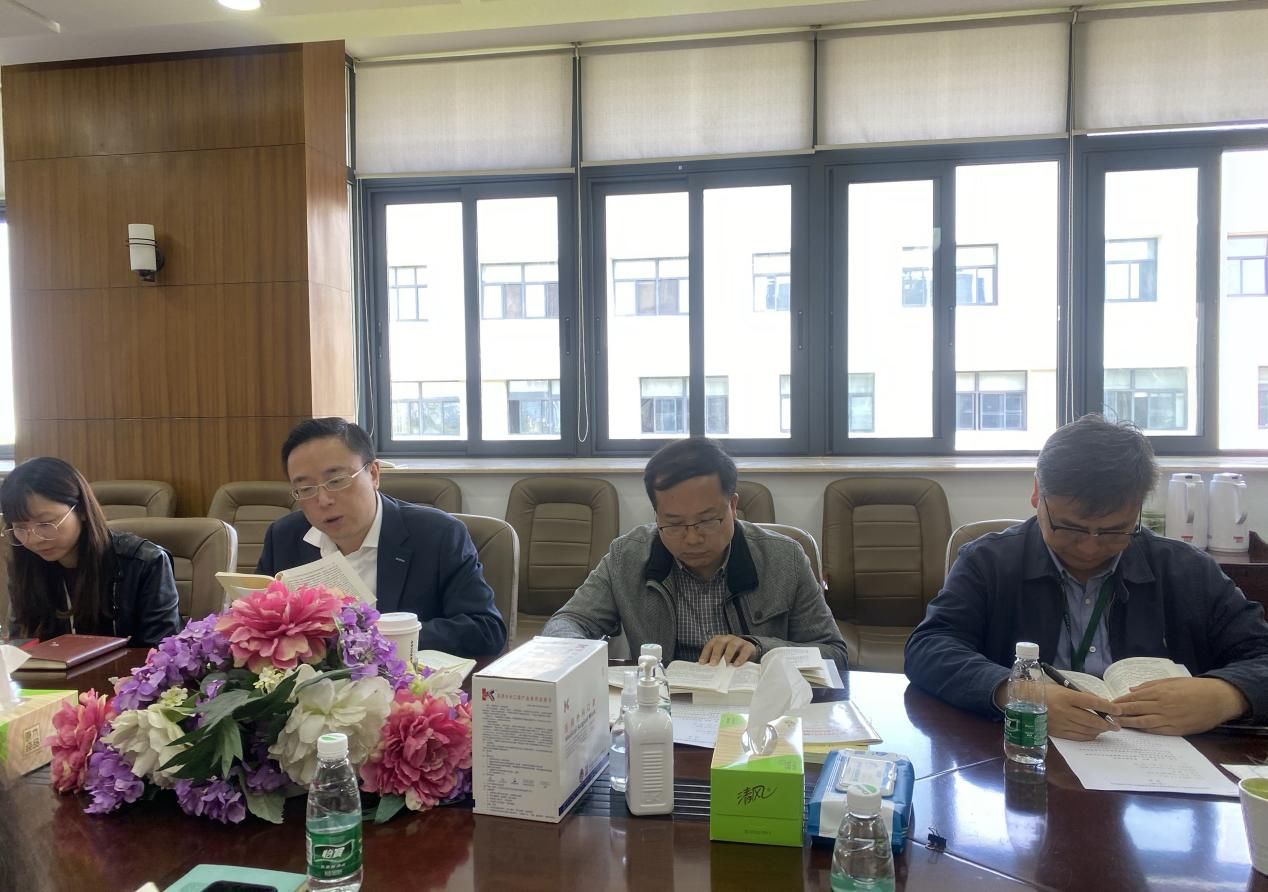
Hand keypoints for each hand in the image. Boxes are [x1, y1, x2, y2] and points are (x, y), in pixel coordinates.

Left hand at [699, 635, 755, 666]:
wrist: (749, 651)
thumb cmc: (732, 655)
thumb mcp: (723, 656)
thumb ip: (716, 661)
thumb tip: (708, 671)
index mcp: (719, 640)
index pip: (710, 645)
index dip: (705, 653)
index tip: (702, 663)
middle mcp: (727, 639)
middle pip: (720, 643)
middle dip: (715, 653)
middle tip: (713, 664)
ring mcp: (738, 641)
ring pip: (732, 645)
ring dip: (727, 655)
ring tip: (725, 665)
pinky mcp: (748, 646)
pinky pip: (744, 651)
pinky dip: (741, 658)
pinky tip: (737, 665)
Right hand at [1043, 684, 1121, 740]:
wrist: (1023, 702)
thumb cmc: (1045, 691)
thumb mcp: (1063, 687)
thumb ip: (1081, 695)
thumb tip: (1101, 703)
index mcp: (1066, 696)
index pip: (1092, 702)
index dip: (1108, 707)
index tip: (1118, 710)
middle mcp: (1064, 711)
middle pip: (1092, 719)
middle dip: (1108, 723)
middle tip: (1117, 724)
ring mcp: (1061, 723)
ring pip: (1087, 730)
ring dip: (1100, 730)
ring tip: (1107, 728)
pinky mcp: (1057, 733)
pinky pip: (1078, 737)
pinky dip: (1089, 736)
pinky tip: (1094, 733)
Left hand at [1114, 677, 1248, 735]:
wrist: (1218, 699)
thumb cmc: (1194, 687)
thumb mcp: (1171, 681)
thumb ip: (1150, 685)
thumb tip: (1131, 690)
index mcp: (1159, 691)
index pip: (1133, 697)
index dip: (1119, 701)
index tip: (1107, 704)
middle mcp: (1161, 704)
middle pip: (1135, 709)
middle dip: (1118, 712)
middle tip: (1104, 715)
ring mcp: (1169, 718)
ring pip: (1142, 721)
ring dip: (1127, 723)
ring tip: (1114, 724)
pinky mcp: (1177, 729)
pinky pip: (1156, 730)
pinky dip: (1144, 730)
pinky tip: (1134, 730)